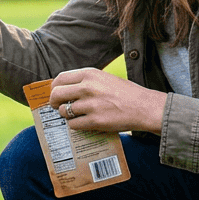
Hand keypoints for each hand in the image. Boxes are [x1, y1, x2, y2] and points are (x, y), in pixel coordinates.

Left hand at [48, 68, 166, 133]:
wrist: (144, 107)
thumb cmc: (125, 93)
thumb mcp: (104, 78)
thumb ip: (85, 81)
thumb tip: (63, 89)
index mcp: (90, 74)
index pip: (59, 79)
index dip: (54, 88)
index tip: (56, 94)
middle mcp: (88, 87)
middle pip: (56, 94)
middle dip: (54, 102)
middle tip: (58, 106)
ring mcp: (90, 105)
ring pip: (63, 111)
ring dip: (67, 115)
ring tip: (78, 115)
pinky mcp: (95, 121)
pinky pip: (73, 124)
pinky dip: (76, 125)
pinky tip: (85, 122)